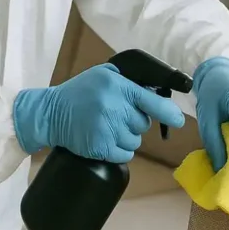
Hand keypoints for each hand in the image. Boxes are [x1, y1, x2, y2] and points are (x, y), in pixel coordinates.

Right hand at [13, 63, 185, 162]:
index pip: (153, 102)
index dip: (169, 112)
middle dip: (133, 121)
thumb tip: (158, 93)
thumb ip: (128, 82)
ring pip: (135, 140)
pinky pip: (125, 154)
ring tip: (106, 127)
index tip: (179, 120)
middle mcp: (114, 107)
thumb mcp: (103, 75)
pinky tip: (104, 139)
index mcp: (118, 86)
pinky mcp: (100, 147)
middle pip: (143, 124)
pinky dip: (118, 150)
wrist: (49, 113)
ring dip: (125, 137)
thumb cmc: (79, 92)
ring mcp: (107, 128)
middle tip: (114, 115)